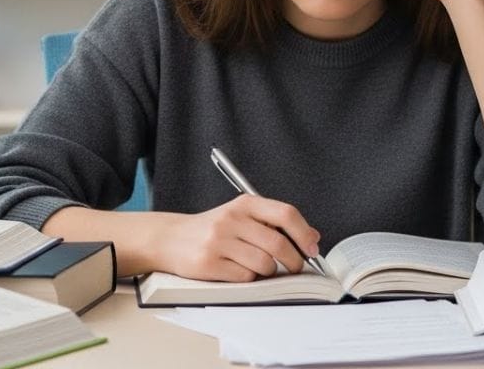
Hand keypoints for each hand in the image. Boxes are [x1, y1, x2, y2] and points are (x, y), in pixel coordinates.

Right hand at [153, 195, 320, 282]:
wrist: (170, 238)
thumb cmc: (212, 229)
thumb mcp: (242, 216)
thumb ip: (275, 223)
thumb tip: (312, 236)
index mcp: (244, 204)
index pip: (285, 214)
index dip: (304, 233)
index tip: (312, 248)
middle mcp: (232, 219)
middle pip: (278, 244)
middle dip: (294, 261)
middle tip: (294, 267)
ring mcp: (219, 241)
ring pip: (264, 265)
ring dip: (268, 272)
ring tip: (257, 267)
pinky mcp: (209, 263)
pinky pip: (245, 277)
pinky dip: (248, 278)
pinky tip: (237, 270)